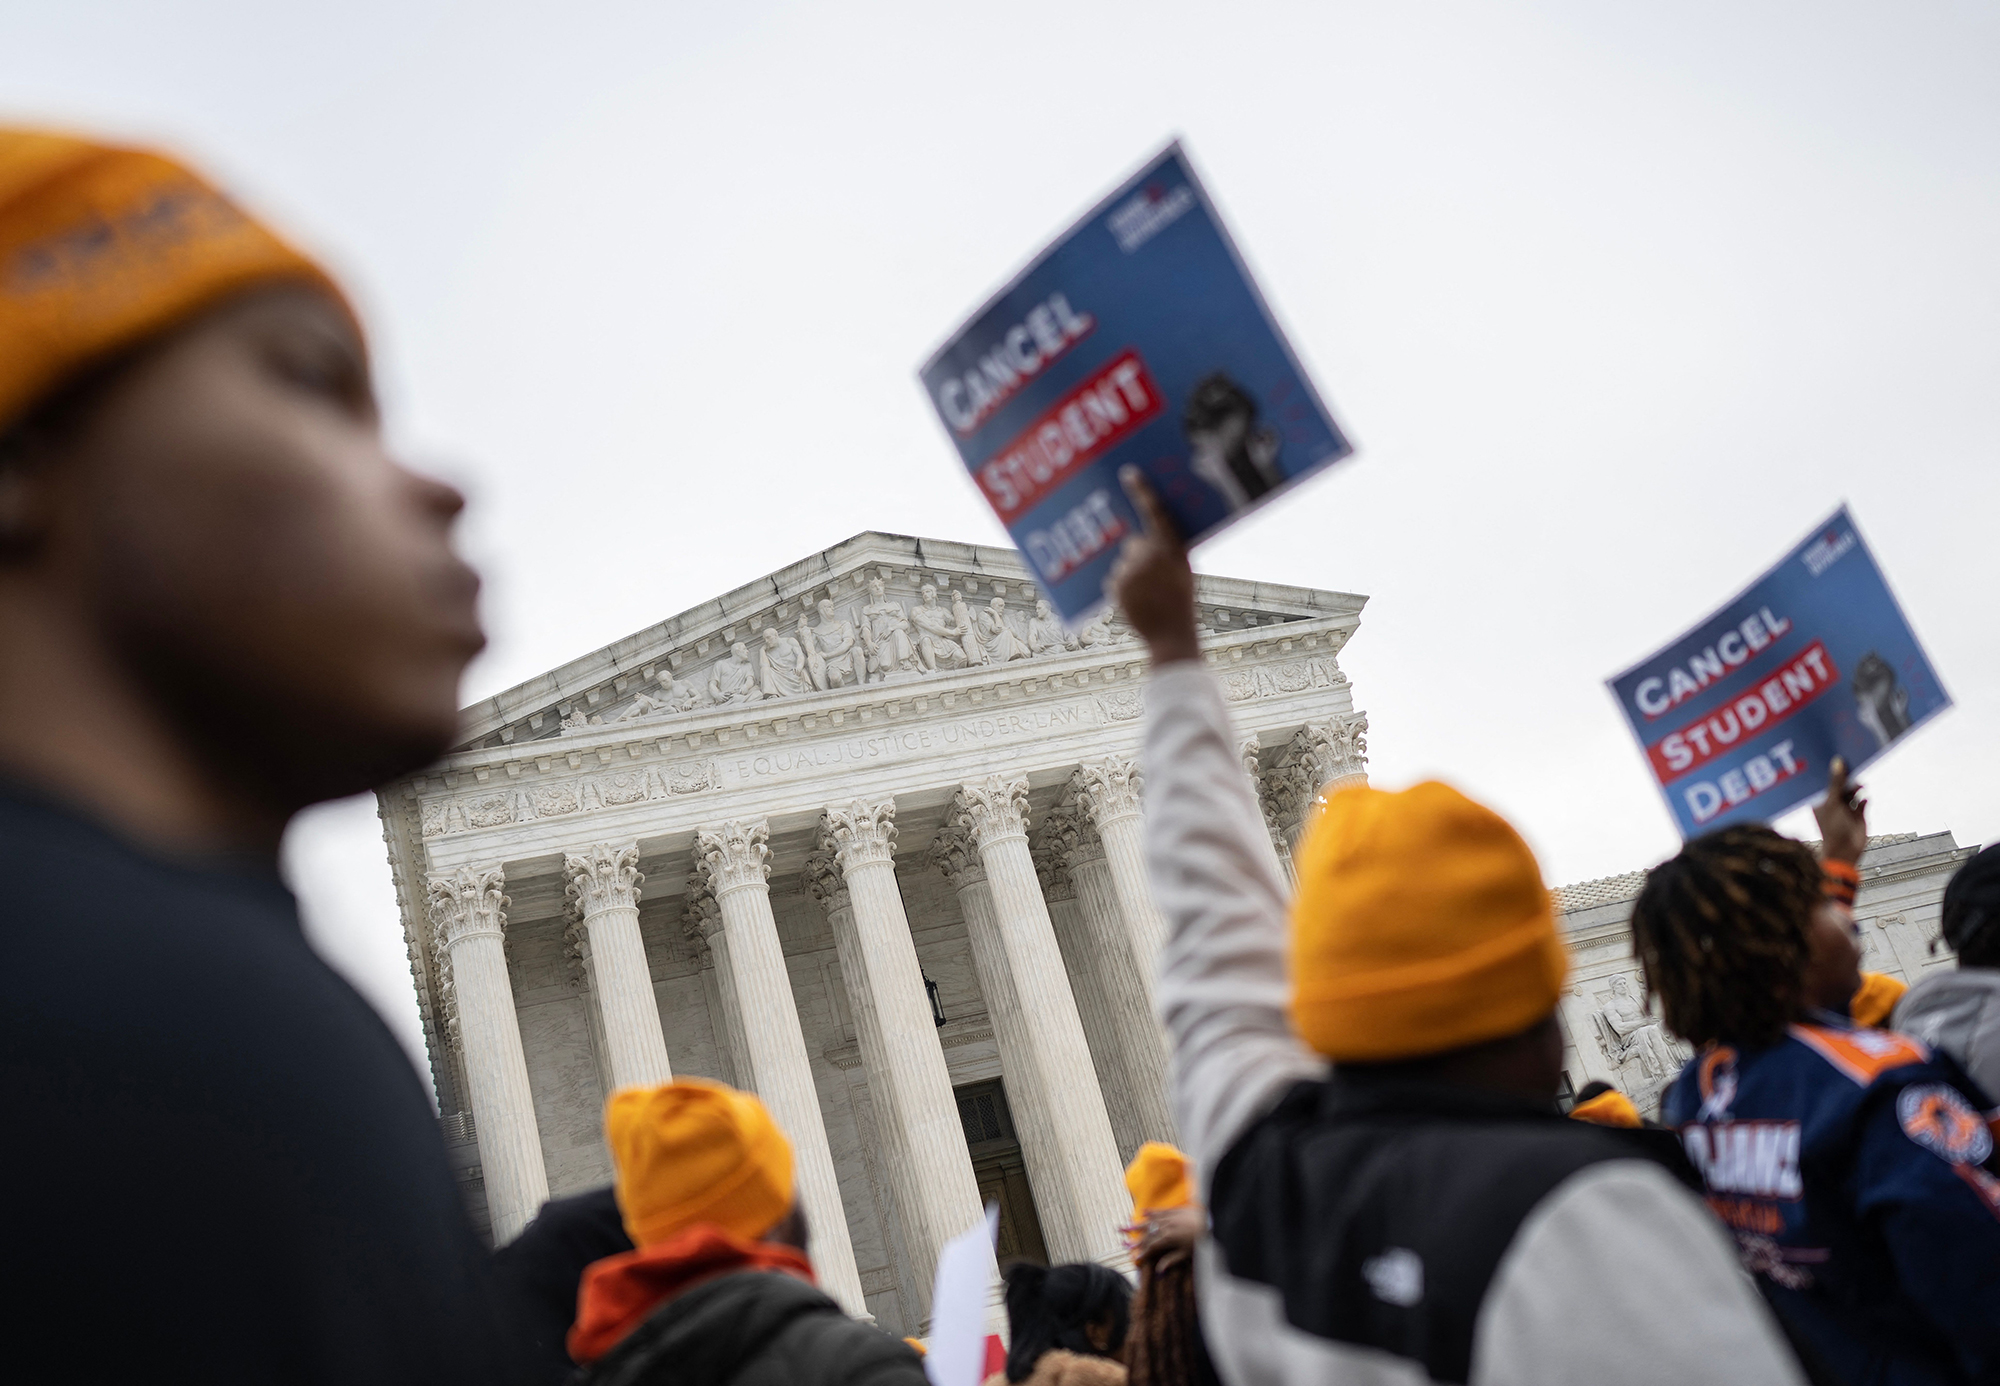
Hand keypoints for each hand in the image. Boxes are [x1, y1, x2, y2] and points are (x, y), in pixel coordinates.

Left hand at [1107, 467, 1198, 666]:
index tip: (1130, 473)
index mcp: (1171, 548)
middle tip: (1154, 576)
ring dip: (1131, 573)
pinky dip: (1123, 587)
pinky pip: (1115, 578)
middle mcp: (1149, 554)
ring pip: (1124, 562)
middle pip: (1134, 542)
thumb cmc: (1182, 602)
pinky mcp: (1115, 584)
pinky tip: (1138, 601)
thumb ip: (1169, 551)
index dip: (1142, 490)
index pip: (1155, 512)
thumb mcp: (1184, 571)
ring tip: (1149, 594)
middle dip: (1140, 555)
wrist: (1171, 635)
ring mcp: (1130, 569)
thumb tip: (1146, 536)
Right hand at [1122, 1203, 1203, 1271]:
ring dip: (1137, 1225)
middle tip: (1123, 1244)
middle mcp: (1166, 1227)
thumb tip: (1158, 1271)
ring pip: (1150, 1222)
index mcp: (1168, 1239)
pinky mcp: (1175, 1210)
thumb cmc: (1200, 1240)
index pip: (1151, 1246)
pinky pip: (1160, 1211)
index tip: (1134, 1257)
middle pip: (1147, 1234)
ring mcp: (1169, 1217)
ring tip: (1125, 1227)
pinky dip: (1151, 1212)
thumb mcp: (1186, 1253)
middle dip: (1135, 1240)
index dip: (1143, 1252)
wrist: (1211, 1222)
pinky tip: (1143, 1212)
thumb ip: (1170, 1261)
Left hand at [1813, 756, 1868, 864]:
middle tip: (1853, 763)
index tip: (1836, 755)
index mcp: (1820, 800)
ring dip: (1856, 787)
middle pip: (1840, 785)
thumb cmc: (1832, 829)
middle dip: (1846, 777)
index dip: (1830, 771)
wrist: (1846, 851)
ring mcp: (1845, 809)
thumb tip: (1838, 762)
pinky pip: (1863, 802)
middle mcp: (1832, 803)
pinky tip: (1865, 797)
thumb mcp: (1833, 803)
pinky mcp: (1858, 815)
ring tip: (1860, 785)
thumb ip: (1836, 783)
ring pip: (1852, 792)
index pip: (1825, 781)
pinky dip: (1864, 798)